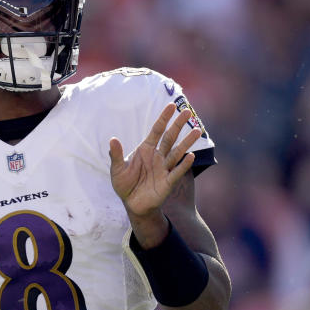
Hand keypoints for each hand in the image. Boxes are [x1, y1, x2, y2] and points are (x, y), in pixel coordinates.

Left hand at [109, 104, 199, 239]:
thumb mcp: (117, 169)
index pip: (157, 130)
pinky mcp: (168, 182)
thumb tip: (112, 139)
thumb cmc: (124, 184)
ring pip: (177, 152)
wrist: (132, 204)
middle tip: (187, 111)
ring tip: (197, 130)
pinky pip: (177, 172)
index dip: (163, 118)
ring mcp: (164, 168)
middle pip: (170, 137)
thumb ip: (116, 155)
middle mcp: (158, 156)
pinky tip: (191, 156)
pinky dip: (184, 164)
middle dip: (178, 125)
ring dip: (187, 142)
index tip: (171, 105)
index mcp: (146, 149)